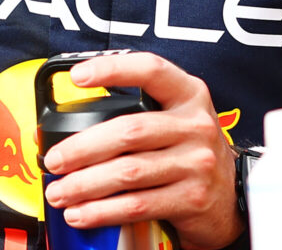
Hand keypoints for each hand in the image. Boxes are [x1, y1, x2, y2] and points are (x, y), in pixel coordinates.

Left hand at [40, 52, 241, 249]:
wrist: (227, 198)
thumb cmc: (188, 152)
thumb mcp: (174, 121)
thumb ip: (133, 114)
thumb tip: (63, 129)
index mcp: (189, 94)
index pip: (151, 70)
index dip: (113, 69)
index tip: (77, 75)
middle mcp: (196, 125)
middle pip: (129, 130)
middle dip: (82, 147)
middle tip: (54, 160)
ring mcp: (197, 162)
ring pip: (128, 172)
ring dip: (85, 185)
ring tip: (60, 192)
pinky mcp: (192, 198)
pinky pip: (137, 205)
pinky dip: (102, 211)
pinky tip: (82, 213)